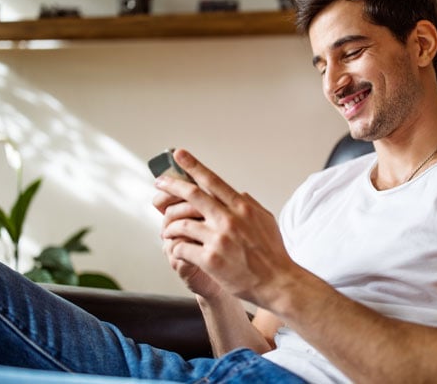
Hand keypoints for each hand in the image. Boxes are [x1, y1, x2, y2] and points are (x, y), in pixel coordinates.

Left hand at [154, 149, 298, 306]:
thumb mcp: (266, 220)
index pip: (212, 180)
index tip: (179, 155)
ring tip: (167, 229)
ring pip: (182, 224)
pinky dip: (175, 247)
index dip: (193, 166)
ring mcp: (219, 239)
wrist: (277, 282)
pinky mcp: (210, 260)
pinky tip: (176, 249)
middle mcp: (229, 219)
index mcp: (242, 207)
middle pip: (192, 195)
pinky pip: (182, 248)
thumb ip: (249, 204)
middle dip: (172, 185)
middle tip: (159, 182)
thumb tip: (237, 192)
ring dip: (170, 226)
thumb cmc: (273, 253)